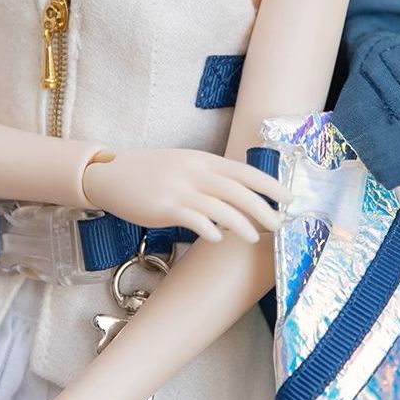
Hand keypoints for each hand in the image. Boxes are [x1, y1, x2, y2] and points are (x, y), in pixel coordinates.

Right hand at [81, 146, 290, 243]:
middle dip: (263, 208)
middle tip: (280, 224)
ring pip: (221, 207)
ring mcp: (179, 189)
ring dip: (242, 224)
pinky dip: (209, 230)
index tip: (289, 198)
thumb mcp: (184, 165)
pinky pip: (193, 219)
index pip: (245, 171)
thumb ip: (209, 177)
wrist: (110, 173)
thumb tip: (237, 199)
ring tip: (255, 238)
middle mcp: (195, 172)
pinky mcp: (164, 206)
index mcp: (203, 160)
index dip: (270, 185)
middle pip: (239, 190)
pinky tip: (216, 239)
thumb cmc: (149, 172)